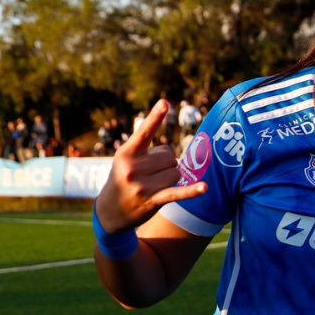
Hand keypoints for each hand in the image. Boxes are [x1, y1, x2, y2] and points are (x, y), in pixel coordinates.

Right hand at [95, 100, 206, 232]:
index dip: (156, 117)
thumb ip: (146, 151)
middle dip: (165, 164)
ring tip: (153, 185)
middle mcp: (132, 168)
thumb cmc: (122, 179)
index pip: (144, 132)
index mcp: (126, 153)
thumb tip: (171, 153)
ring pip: (176, 172)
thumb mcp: (126, 161)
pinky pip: (177, 192)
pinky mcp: (152, 201)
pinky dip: (192, 191)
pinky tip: (205, 187)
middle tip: (149, 174)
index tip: (165, 102)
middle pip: (170, 156)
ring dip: (170, 178)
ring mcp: (142, 185)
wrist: (109, 212)